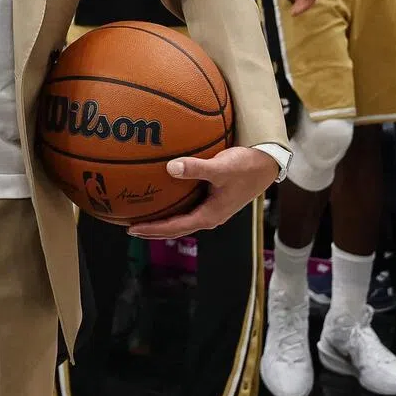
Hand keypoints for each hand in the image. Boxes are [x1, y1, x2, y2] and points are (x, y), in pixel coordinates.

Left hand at [127, 146, 279, 238]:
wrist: (266, 165)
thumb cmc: (245, 167)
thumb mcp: (221, 167)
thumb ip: (196, 167)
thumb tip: (170, 167)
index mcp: (210, 215)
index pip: (175, 227)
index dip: (153, 229)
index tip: (132, 230)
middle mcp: (209, 215)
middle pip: (175, 227)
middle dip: (153, 229)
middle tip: (129, 227)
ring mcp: (211, 208)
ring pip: (181, 217)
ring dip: (162, 218)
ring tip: (142, 213)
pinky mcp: (213, 198)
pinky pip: (187, 205)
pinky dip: (172, 203)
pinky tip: (163, 192)